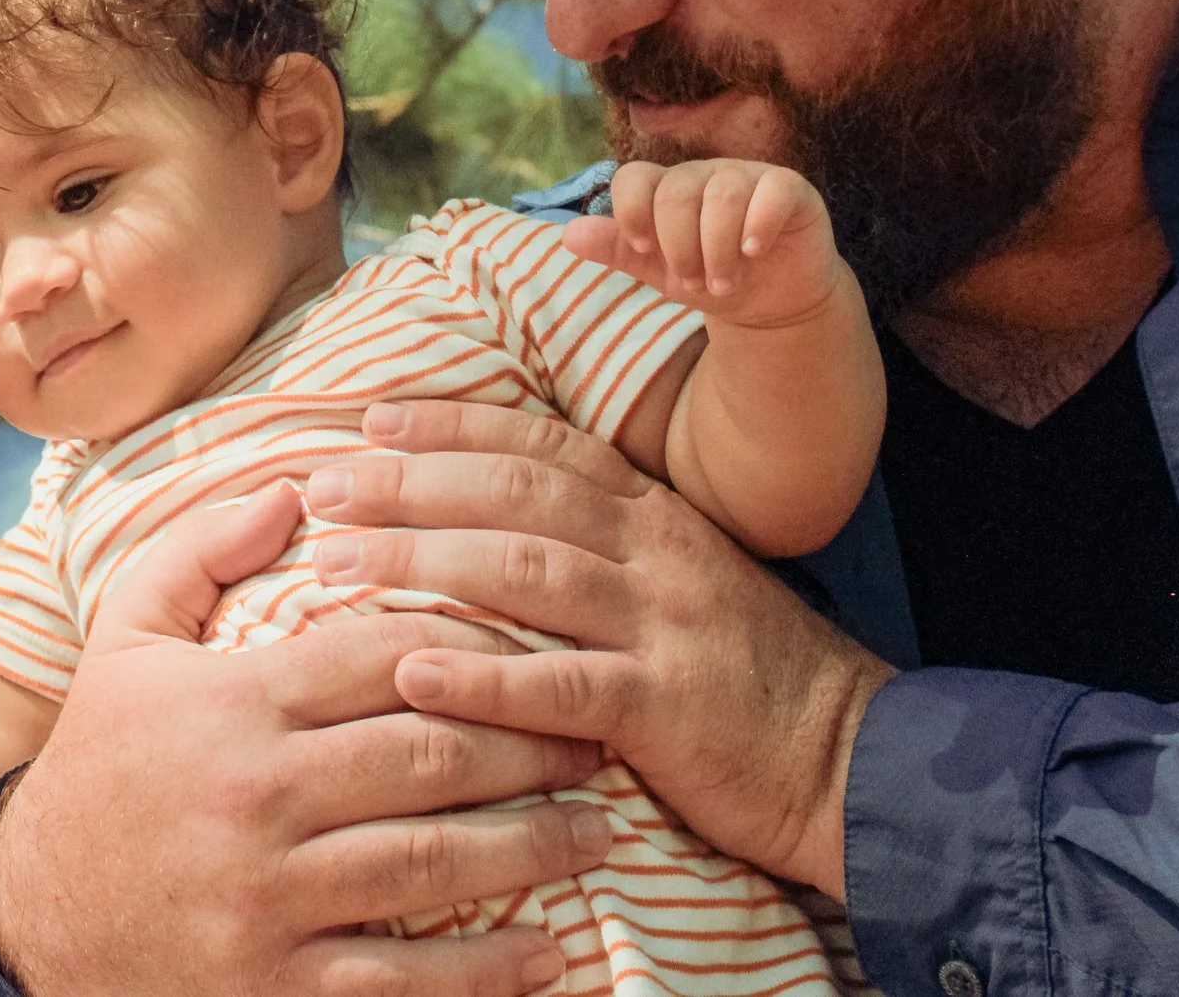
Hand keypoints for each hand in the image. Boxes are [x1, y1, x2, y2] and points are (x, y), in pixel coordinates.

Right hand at [0, 481, 614, 996]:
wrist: (35, 911)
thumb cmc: (101, 760)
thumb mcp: (125, 638)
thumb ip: (200, 549)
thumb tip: (292, 484)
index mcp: (233, 704)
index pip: (382, 654)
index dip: (474, 645)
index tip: (540, 646)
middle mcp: (257, 796)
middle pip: (429, 755)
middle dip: (532, 744)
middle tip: (598, 735)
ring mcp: (268, 897)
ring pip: (434, 862)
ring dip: (533, 845)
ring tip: (599, 828)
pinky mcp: (275, 985)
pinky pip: (402, 981)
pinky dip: (486, 969)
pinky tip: (549, 951)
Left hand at [307, 404, 893, 896]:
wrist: (854, 758)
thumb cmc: (744, 673)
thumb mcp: (678, 579)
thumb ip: (600, 539)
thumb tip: (491, 513)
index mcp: (651, 513)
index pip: (538, 446)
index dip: (451, 426)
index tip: (371, 419)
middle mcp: (651, 551)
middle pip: (511, 495)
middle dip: (409, 483)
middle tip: (324, 487)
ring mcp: (660, 625)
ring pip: (523, 572)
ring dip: (421, 562)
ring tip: (338, 563)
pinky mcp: (666, 709)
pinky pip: (560, 687)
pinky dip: (482, 678)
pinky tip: (411, 671)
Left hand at [561, 159, 845, 329]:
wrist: (769, 303)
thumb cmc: (708, 278)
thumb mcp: (657, 271)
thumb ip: (617, 249)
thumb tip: (568, 234)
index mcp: (665, 188)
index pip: (633, 177)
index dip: (630, 212)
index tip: (641, 248)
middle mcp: (703, 175)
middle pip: (677, 191)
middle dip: (680, 246)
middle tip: (694, 282)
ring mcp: (747, 177)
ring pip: (723, 194)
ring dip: (718, 247)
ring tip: (723, 284)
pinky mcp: (789, 189)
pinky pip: (773, 190)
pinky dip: (759, 223)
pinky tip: (754, 251)